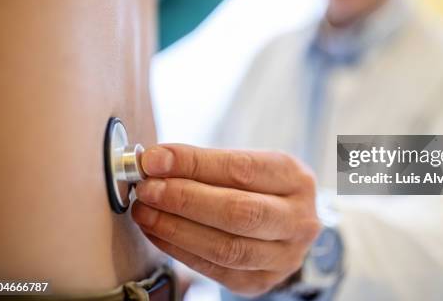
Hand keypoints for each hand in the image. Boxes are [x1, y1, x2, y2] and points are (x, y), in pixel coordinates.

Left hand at [131, 144, 320, 296]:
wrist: (285, 224)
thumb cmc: (259, 187)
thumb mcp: (247, 164)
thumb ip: (205, 163)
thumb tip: (155, 161)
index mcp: (296, 178)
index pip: (242, 169)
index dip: (195, 164)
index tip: (155, 159)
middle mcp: (298, 219)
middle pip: (239, 212)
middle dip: (185, 199)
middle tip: (147, 189)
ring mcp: (284, 256)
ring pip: (226, 247)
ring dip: (176, 228)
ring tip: (145, 212)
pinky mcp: (261, 282)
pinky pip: (215, 270)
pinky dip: (179, 250)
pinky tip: (157, 232)